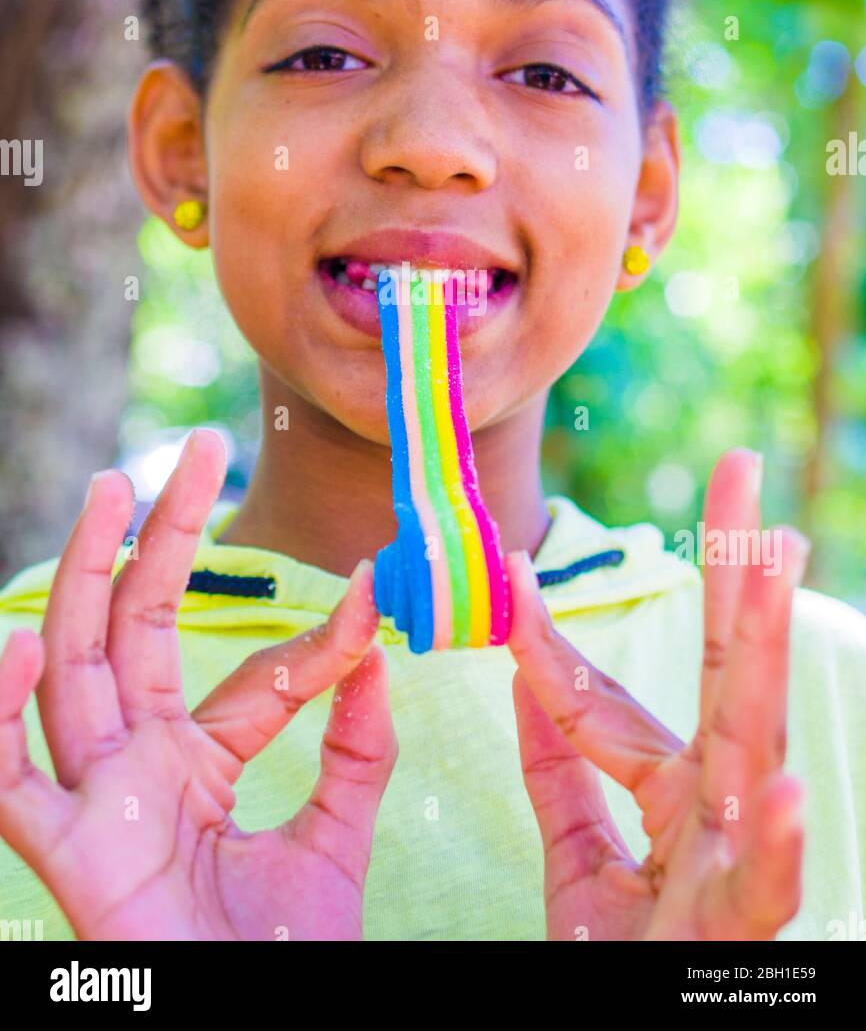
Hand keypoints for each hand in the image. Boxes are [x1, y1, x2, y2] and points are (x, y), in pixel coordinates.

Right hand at [0, 429, 396, 940]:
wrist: (263, 1026)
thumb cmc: (285, 954)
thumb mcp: (335, 837)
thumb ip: (356, 750)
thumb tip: (378, 649)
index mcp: (196, 761)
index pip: (252, 673)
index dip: (317, 638)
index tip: (373, 590)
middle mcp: (137, 764)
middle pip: (138, 628)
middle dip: (160, 537)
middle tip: (194, 449)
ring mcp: (96, 801)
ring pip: (73, 670)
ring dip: (81, 576)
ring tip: (110, 491)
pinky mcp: (64, 856)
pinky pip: (10, 781)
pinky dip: (0, 715)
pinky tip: (21, 640)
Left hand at [507, 447, 808, 940]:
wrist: (628, 1029)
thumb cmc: (624, 958)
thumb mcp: (579, 859)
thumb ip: (559, 769)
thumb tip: (521, 675)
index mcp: (676, 792)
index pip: (607, 701)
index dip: (551, 646)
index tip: (508, 575)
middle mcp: (717, 811)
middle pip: (727, 676)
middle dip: (736, 573)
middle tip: (742, 469)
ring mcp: (734, 865)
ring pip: (753, 746)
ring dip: (764, 651)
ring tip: (776, 556)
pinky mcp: (734, 935)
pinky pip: (760, 891)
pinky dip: (775, 846)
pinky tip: (787, 794)